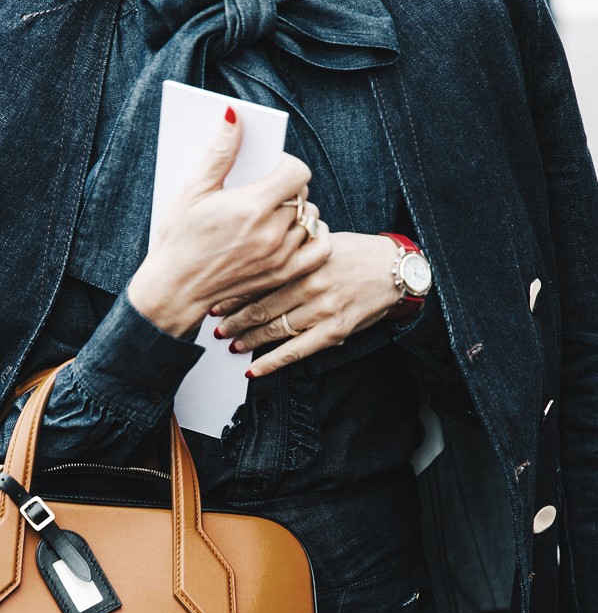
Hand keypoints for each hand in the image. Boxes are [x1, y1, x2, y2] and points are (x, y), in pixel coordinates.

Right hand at [127, 108, 330, 337]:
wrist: (175, 290)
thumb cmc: (179, 238)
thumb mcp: (194, 191)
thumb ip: (220, 152)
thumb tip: (234, 115)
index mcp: (250, 207)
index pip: (297, 173)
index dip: (286, 165)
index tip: (270, 168)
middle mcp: (270, 233)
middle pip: (302, 196)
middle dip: (288, 188)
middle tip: (267, 191)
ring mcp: (280, 257)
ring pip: (310, 220)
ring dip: (298, 212)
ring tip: (276, 212)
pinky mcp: (282, 275)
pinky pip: (320, 249)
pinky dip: (315, 236)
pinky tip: (299, 230)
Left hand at [211, 231, 400, 377]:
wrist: (396, 270)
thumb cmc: (357, 254)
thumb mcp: (322, 242)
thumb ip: (292, 253)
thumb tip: (258, 262)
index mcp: (303, 261)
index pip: (259, 279)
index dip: (234, 293)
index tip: (215, 299)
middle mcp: (309, 284)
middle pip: (262, 306)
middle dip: (235, 319)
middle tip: (217, 327)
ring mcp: (322, 309)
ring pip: (274, 330)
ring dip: (248, 341)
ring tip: (231, 345)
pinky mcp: (334, 330)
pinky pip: (296, 351)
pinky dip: (272, 362)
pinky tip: (253, 370)